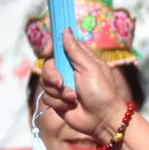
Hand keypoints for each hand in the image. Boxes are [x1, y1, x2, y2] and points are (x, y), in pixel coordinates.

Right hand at [39, 29, 129, 143]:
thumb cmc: (102, 92)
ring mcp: (61, 85)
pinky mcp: (57, 99)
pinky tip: (70, 106)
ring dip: (59, 92)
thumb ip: (75, 50)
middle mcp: (67, 70)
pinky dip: (58, 102)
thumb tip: (65, 29)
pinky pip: (46, 97)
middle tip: (61, 83)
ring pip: (45, 82)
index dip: (50, 45)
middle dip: (52, 75)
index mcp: (78, 58)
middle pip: (47, 64)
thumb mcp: (90, 68)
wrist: (102, 120)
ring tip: (73, 98)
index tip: (47, 51)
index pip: (58, 45)